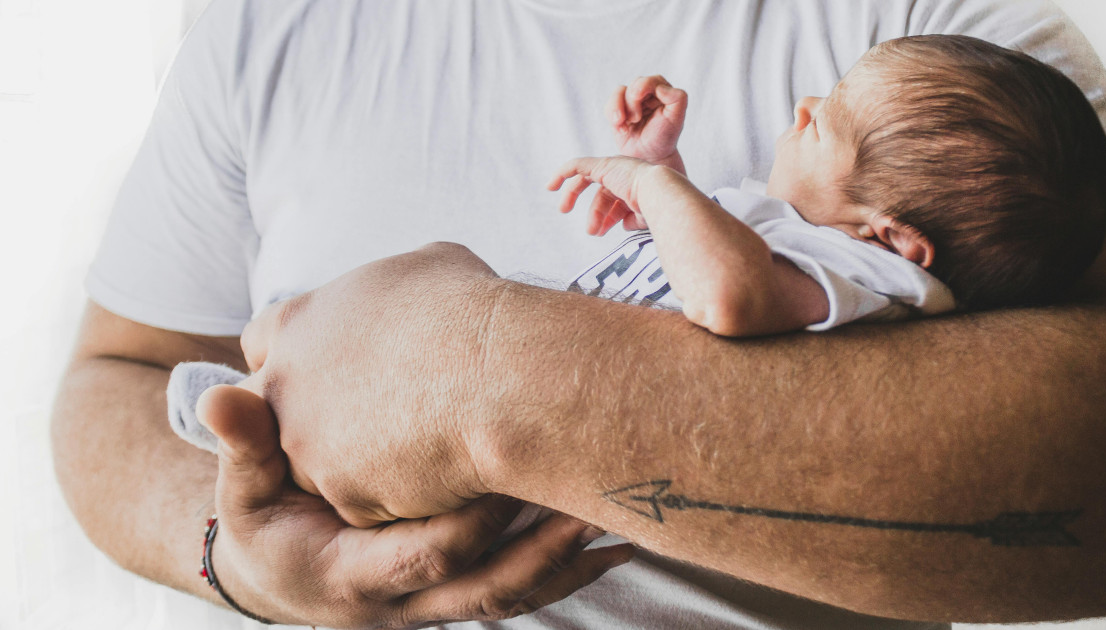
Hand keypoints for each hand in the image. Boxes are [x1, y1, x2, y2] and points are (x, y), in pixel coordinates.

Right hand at [197, 382, 633, 626]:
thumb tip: (224, 396)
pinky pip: (523, 587)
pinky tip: (615, 536)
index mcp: (351, 577)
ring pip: (514, 595)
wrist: (276, 572)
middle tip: (594, 502)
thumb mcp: (240, 489)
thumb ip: (243, 444)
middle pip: (486, 589)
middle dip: (544, 550)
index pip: (424, 554)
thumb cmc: (261, 520)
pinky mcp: (461, 589)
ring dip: (570, 561)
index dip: (469, 518)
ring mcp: (438, 602)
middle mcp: (404, 603)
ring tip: (626, 521)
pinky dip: (568, 566)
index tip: (510, 468)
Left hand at [240, 242, 508, 523]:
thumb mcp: (427, 266)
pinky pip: (364, 505)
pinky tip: (437, 476)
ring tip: (416, 448)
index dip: (296, 356)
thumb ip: (394, 288)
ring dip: (354, 464)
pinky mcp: (343, 494)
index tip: (330, 368)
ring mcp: (308, 445)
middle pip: (276, 413)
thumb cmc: (470, 311)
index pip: (261, 341)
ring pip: (316, 467)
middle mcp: (287, 384)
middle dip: (309, 419)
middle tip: (369, 418)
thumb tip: (416, 292)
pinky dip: (395, 496)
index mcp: (299, 322)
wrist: (499, 375)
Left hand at [548, 155, 658, 235]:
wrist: (660, 195)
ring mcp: (613, 167)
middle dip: (594, 211)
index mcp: (635, 186)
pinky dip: (562, 173)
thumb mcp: (644, 217)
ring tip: (567, 213)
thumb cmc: (658, 209)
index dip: (607, 218)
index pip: (616, 201)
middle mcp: (624, 174)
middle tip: (588, 229)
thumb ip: (633, 219)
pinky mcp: (603, 164)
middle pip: (602, 193)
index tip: (600, 232)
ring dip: (573, 196)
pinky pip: (577, 165)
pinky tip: (551, 186)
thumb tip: (623, 226)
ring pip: (586, 180)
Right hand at [608, 75, 686, 165]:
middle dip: (632, 100)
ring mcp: (631, 102)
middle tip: (636, 118)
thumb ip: (678, 98)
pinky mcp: (618, 111)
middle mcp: (647, 94)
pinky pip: (610, 105)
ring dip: (619, 107)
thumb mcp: (677, 118)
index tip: (638, 96)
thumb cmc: (665, 137)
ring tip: (626, 122)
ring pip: (619, 92)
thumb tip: (661, 87)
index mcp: (663, 92)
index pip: (653, 80)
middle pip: (635, 84)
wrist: (650, 157)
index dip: (644, 85)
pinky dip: (612, 114)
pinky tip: (621, 128)